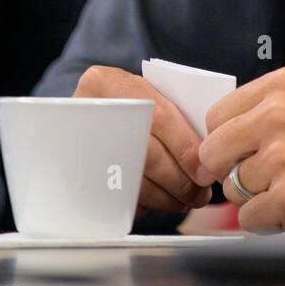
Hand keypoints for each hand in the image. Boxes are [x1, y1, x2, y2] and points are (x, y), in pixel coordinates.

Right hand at [73, 65, 214, 218]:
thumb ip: (169, 113)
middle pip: (146, 153)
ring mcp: (77, 144)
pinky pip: (115, 196)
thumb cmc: (125, 104)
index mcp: (109, 82)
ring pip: (133, 180)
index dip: (186, 147)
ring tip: (188, 200)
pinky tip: (163, 202)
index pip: (159, 116)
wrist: (82, 114)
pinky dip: (145, 203)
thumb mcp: (142, 95)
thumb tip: (207, 148)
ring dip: (166, 196)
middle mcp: (88, 109)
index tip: (205, 169)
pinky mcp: (76, 175)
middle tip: (201, 192)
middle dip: (180, 179)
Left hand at [198, 66, 284, 237]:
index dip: (228, 142)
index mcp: (283, 85)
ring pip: (234, 190)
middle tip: (263, 181)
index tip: (241, 155)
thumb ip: (276, 112)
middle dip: (232, 172)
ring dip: (261, 199)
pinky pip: (250, 220)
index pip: (218, 116)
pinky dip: (272, 224)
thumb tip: (234, 140)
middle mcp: (277, 114)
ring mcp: (283, 156)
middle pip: (213, 153)